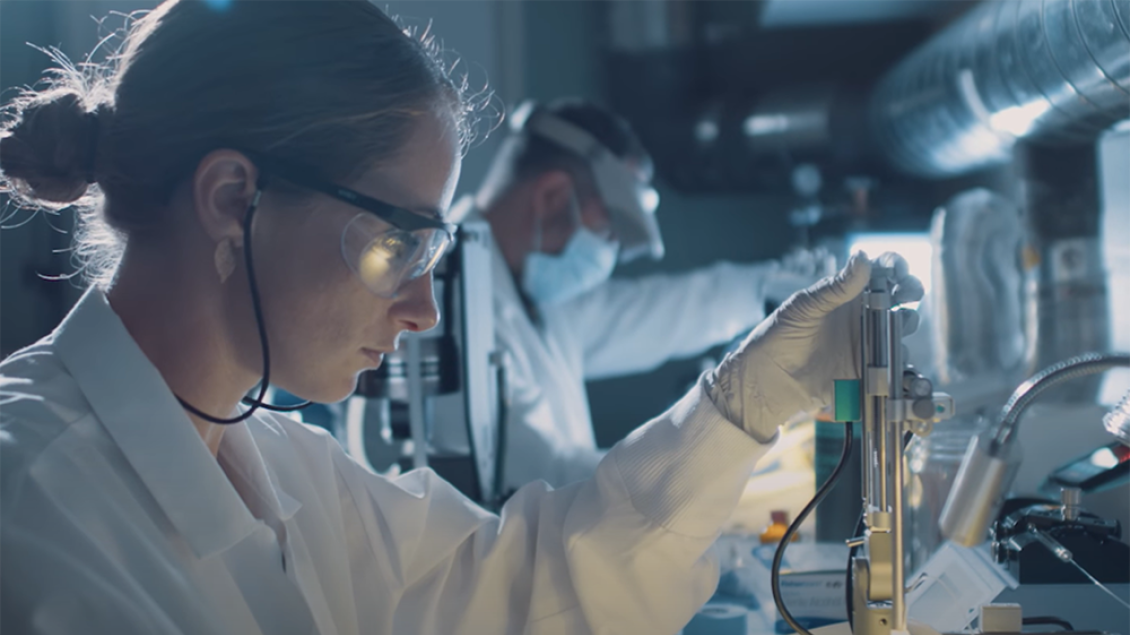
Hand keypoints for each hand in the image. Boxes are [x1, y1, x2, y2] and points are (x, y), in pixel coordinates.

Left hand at [706, 252, 923, 441]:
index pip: (880, 271)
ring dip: (907, 322)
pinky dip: (902, 359)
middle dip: (911, 290)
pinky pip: (895, 363)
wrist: (771, 378)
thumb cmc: (780, 336)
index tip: (898, 270)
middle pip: (900, 296)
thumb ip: (836, 287)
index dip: (895, 266)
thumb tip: (863, 259)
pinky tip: (895, 356)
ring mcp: (868, 340)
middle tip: (908, 293)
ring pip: (902, 326)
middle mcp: (863, 313)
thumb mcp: (805, 307)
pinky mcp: (870, 368)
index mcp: (847, 292)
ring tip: (897, 324)